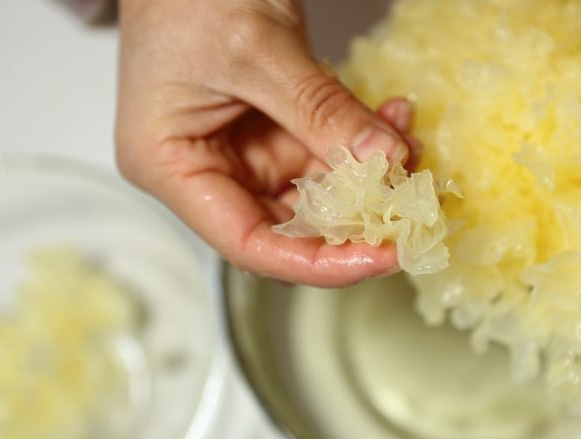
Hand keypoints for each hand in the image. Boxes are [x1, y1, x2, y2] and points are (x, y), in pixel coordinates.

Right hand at [116, 0, 414, 286]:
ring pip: (317, 192)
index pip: (247, 243)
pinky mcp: (272, 130)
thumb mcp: (259, 50)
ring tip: (408, 149)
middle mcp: (205, 169)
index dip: (318, 263)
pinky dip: (362, 141)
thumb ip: (321, 111)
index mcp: (170, 165)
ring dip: (368, 174)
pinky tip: (392, 120)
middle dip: (355, 219)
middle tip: (411, 208)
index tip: (381, 256)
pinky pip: (326, 152)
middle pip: (287, 225)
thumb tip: (385, 162)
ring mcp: (241, 151)